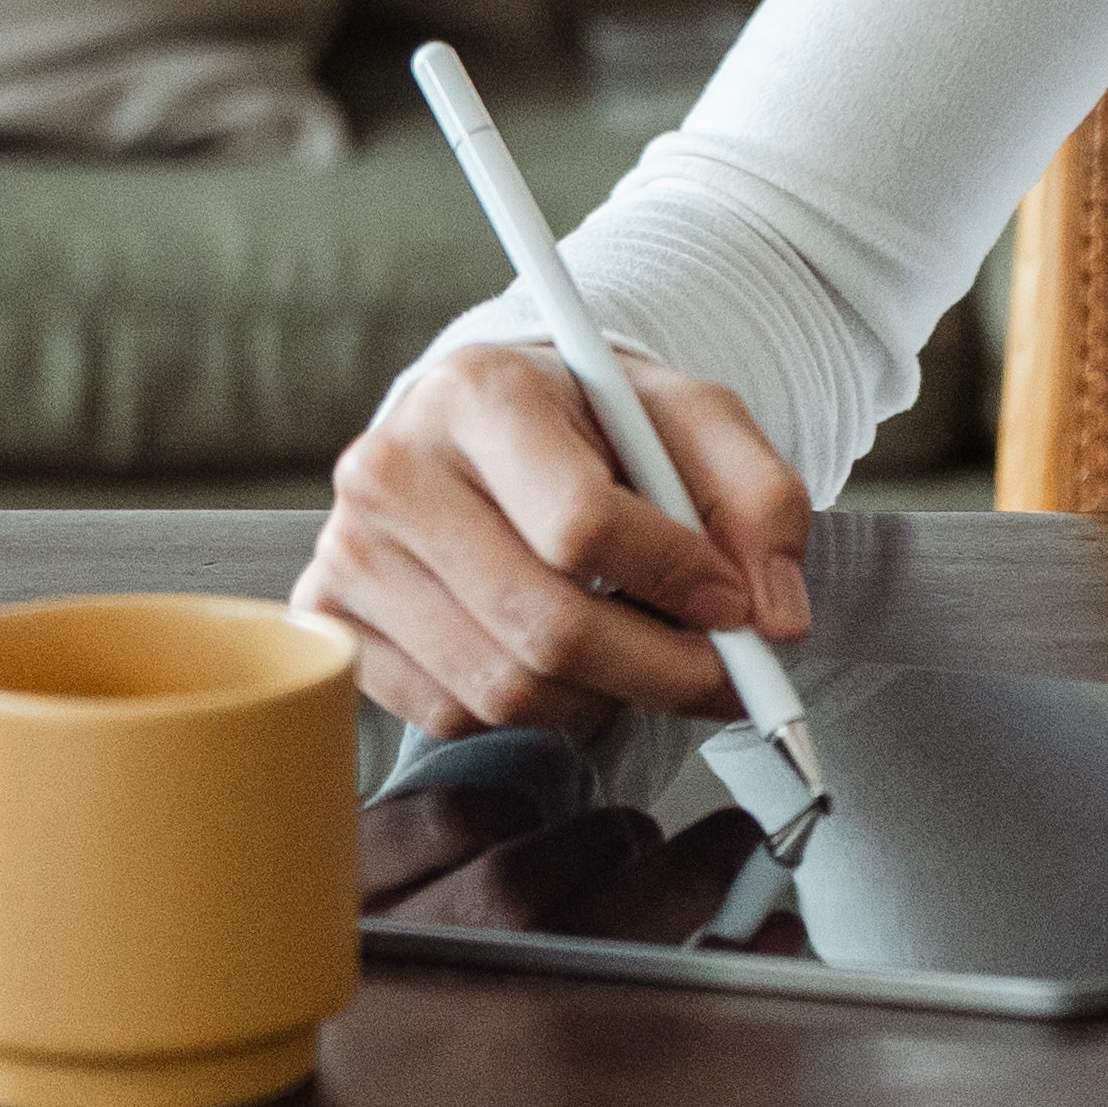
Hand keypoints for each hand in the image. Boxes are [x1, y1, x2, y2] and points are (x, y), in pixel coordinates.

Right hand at [292, 340, 813, 737]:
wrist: (494, 425)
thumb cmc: (595, 423)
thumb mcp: (692, 422)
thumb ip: (758, 500)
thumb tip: (774, 618)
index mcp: (478, 392)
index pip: (580, 522)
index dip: (673, 578)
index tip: (733, 606)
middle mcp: (393, 468)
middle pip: (544, 623)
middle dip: (660, 670)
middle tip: (725, 679)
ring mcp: (349, 550)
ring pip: (501, 687)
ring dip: (602, 698)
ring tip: (641, 656)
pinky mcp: (333, 619)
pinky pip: (451, 713)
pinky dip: (530, 709)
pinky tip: (558, 657)